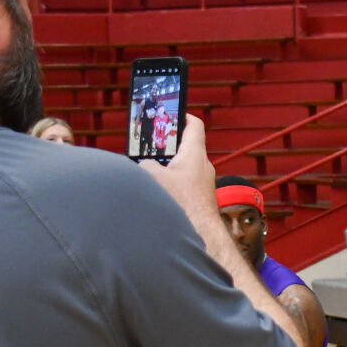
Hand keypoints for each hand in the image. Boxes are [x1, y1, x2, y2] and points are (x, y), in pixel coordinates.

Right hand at [139, 114, 217, 233]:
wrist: (201, 234)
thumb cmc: (182, 205)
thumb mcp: (154, 178)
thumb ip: (146, 165)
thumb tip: (144, 167)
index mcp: (195, 154)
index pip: (194, 125)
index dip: (182, 115)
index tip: (171, 112)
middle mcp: (202, 166)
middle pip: (184, 146)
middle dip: (167, 144)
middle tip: (150, 142)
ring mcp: (202, 183)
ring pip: (183, 167)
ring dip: (167, 166)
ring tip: (149, 171)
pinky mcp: (199, 198)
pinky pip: (184, 183)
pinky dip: (171, 182)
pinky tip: (158, 192)